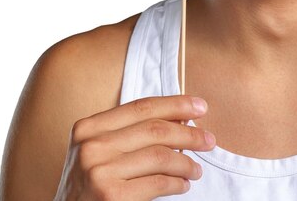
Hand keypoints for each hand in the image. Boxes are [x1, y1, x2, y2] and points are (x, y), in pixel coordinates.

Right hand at [54, 95, 215, 199]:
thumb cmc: (87, 186)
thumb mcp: (99, 151)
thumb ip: (130, 133)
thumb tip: (180, 117)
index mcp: (88, 127)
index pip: (141, 106)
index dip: (175, 104)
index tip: (200, 106)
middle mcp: (91, 146)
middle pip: (155, 129)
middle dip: (189, 133)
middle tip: (209, 140)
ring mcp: (99, 171)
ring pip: (160, 156)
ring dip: (186, 162)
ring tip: (196, 169)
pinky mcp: (110, 196)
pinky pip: (157, 183)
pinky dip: (177, 183)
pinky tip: (183, 184)